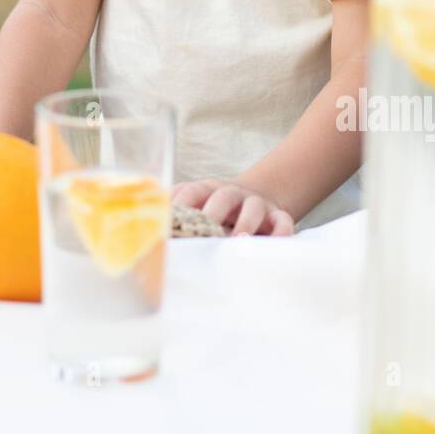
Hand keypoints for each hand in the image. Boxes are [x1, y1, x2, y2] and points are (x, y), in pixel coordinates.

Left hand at [172, 178, 294, 236]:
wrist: (258, 196)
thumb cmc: (219, 211)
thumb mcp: (199, 207)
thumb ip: (178, 217)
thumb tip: (151, 237)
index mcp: (208, 190)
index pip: (191, 191)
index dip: (180, 204)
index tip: (169, 223)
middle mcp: (232, 193)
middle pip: (223, 197)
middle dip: (213, 213)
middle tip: (203, 232)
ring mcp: (256, 203)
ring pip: (253, 208)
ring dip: (245, 223)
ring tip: (238, 241)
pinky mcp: (278, 215)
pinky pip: (283, 221)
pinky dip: (282, 232)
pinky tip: (276, 243)